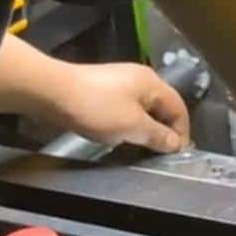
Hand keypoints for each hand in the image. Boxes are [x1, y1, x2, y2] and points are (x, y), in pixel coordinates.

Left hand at [57, 62, 189, 152]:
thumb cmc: (97, 108)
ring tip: (139, 150)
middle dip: (163, 131)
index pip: (179, 108)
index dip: (182, 132)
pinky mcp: (104, 90)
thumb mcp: (132, 126)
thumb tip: (176, 143)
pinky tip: (119, 137)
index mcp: (153, 83)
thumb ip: (157, 135)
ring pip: (143, 110)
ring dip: (144, 130)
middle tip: (158, 156)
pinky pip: (126, 109)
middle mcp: (141, 79)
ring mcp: (122, 82)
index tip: (177, 156)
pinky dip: (128, 124)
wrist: (54, 92)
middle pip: (162, 107)